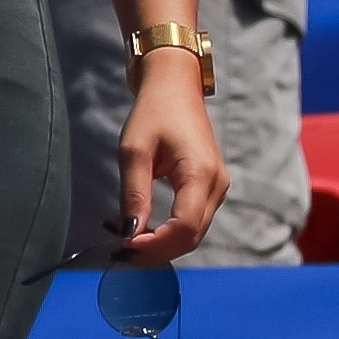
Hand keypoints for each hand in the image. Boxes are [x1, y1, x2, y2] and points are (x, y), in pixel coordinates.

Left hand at [115, 50, 229, 260]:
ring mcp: (218, 188)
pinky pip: (193, 222)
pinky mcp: (211, 189)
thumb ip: (133, 194)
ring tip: (127, 241)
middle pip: (191, 237)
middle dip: (157, 251)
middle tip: (120, 250)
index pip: (184, 227)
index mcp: (201, 173)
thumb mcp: (134, 151)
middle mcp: (217, 185)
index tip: (124, 246)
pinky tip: (143, 230)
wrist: (175, 87)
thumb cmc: (154, 112)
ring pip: (193, 235)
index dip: (155, 245)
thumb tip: (129, 234)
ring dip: (162, 245)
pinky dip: (169, 233)